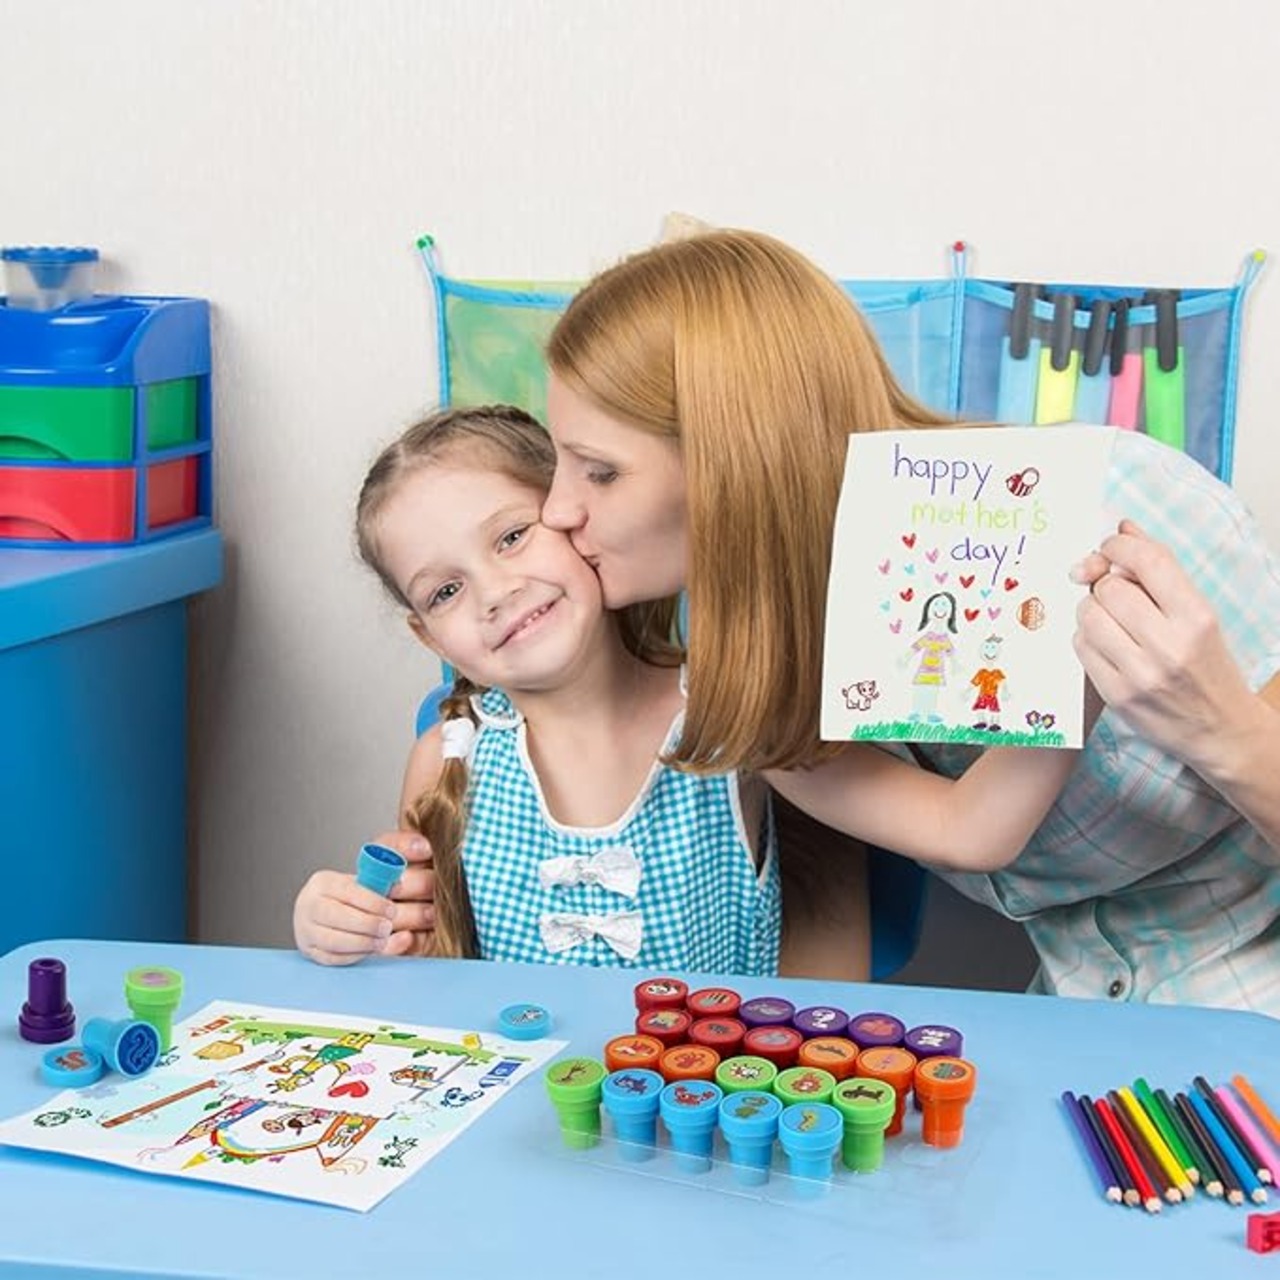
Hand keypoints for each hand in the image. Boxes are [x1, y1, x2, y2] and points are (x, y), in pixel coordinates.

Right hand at [293, 831, 435, 964]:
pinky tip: (372, 950)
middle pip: (337, 917)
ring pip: (334, 941)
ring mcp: (307, 930)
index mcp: (324, 882)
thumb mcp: (370, 873)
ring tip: (383, 940)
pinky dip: (355, 955)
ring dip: (362, 942)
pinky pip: (333, 958)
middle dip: (367, 924)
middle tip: (389, 927)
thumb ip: (395, 858)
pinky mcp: (312, 952)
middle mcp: (309, 905)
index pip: (347, 891)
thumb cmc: (356, 892)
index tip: (391, 910)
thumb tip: (424, 847)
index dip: (371, 902)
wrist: (328, 911)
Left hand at [1071, 519, 1255, 767]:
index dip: (1119, 546)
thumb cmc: (1207, 663)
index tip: (1110, 546)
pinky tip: (1106, 643)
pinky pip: (1081, 647)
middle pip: (1108, 589)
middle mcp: (1170, 645)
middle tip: (1112, 592)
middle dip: (1103, 584)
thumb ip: (1159, 569)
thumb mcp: (1197, 613)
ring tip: (1109, 619)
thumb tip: (1123, 527)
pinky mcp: (1117, 695)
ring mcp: (1140, 673)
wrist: (1220, 728)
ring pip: (1088, 616)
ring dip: (1091, 610)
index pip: (1148, 562)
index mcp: (1197, 617)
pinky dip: (1087, 638)